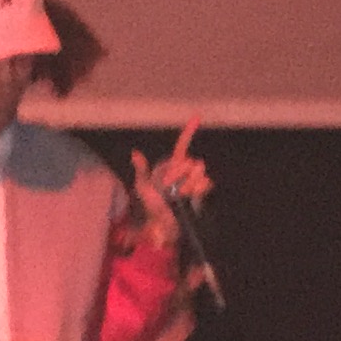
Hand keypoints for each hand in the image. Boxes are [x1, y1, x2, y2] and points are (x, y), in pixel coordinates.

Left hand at [128, 121, 210, 249]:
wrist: (165, 223)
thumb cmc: (152, 206)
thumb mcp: (143, 187)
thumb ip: (142, 169)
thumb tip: (134, 152)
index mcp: (170, 165)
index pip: (182, 144)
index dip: (189, 131)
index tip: (197, 117)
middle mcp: (183, 169)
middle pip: (189, 160)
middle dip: (178, 174)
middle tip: (169, 187)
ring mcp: (194, 179)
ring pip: (198, 171)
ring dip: (188, 184)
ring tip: (179, 195)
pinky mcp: (202, 190)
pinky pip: (206, 182)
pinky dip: (197, 189)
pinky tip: (189, 196)